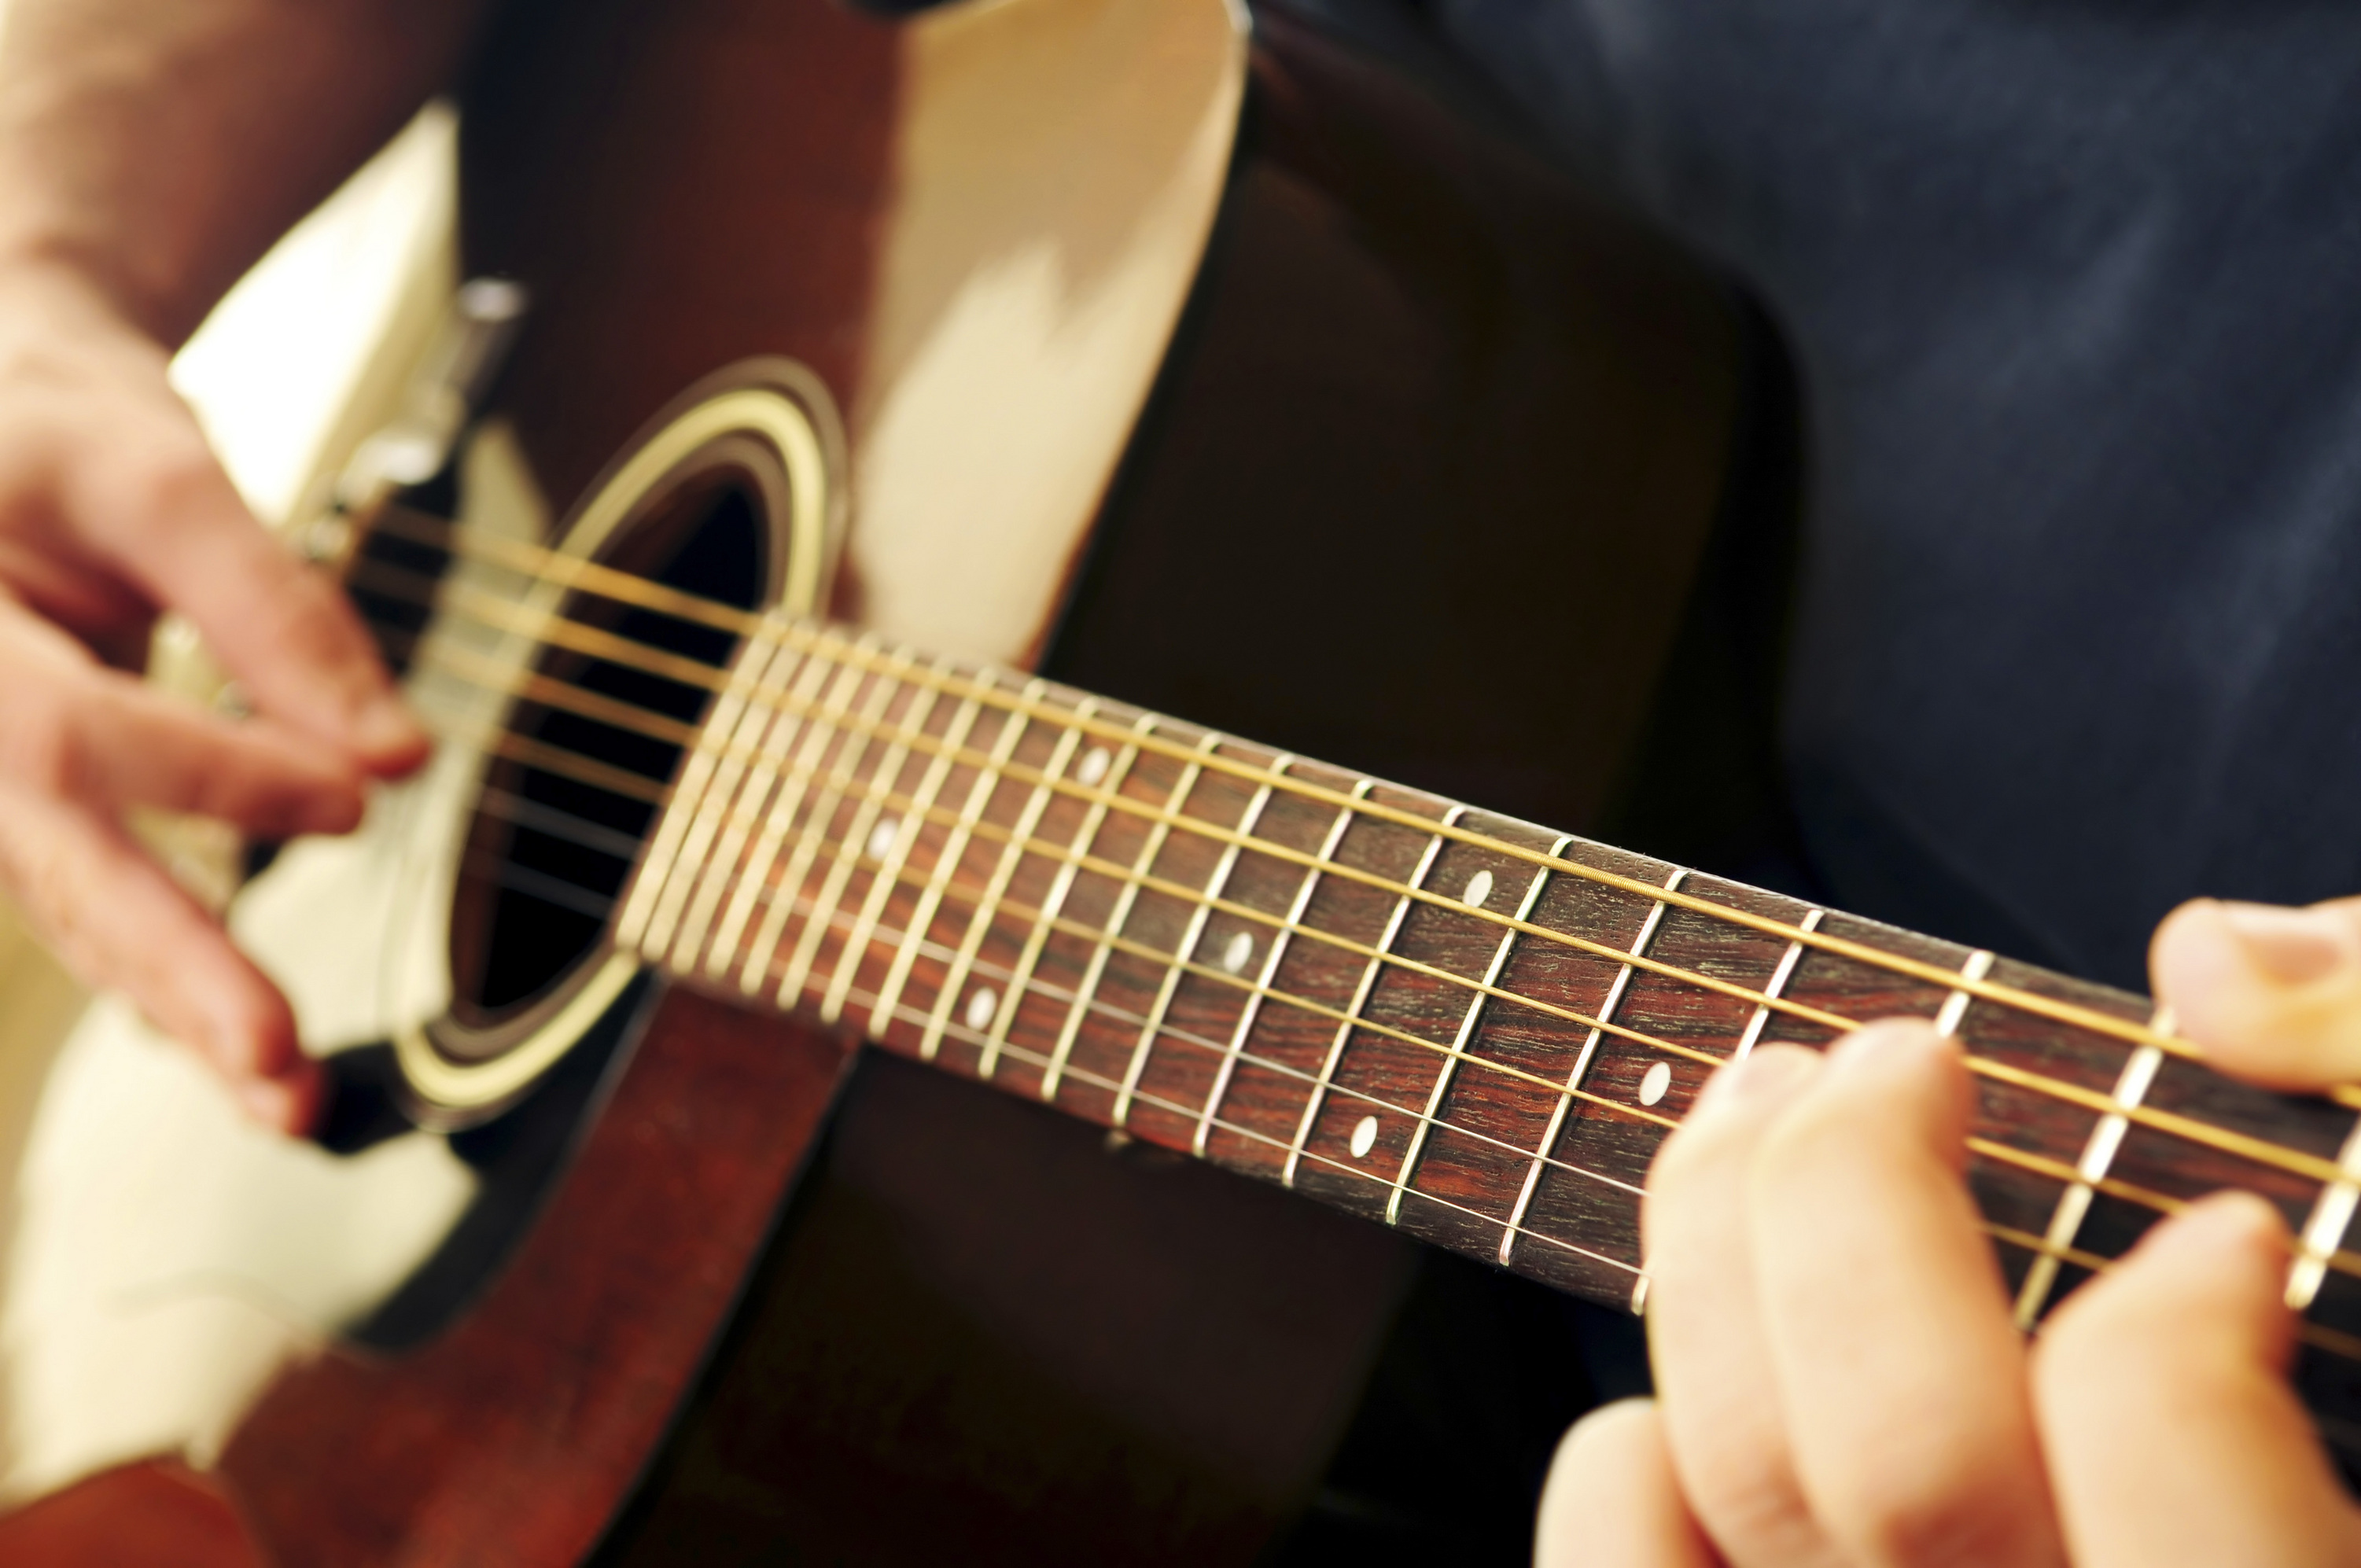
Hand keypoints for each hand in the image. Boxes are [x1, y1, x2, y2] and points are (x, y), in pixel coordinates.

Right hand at [0, 260, 424, 1130]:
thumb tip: (400, 756)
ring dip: (183, 1010)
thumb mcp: (159, 474)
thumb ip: (275, 608)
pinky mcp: (31, 813)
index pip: (71, 735)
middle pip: (55, 864)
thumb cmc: (55, 430)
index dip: (219, 776)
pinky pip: (94, 906)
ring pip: (75, 912)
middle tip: (279, 1063)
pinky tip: (240, 1053)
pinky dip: (171, 980)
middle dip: (175, 971)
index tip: (353, 794)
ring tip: (290, 1102)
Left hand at [1536, 896, 2360, 1565]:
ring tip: (1764, 1108)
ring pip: (1739, 1484)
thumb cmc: (2315, 1399)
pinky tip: (1711, 1348)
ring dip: (1713, 1258)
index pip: (2158, 1460)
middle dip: (1862, 1191)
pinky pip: (1628, 1554)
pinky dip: (1632, 1445)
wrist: (2196, 1540)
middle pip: (1903, 1456)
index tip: (2226, 1236)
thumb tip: (2213, 967)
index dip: (2177, 1323)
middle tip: (1903, 1057)